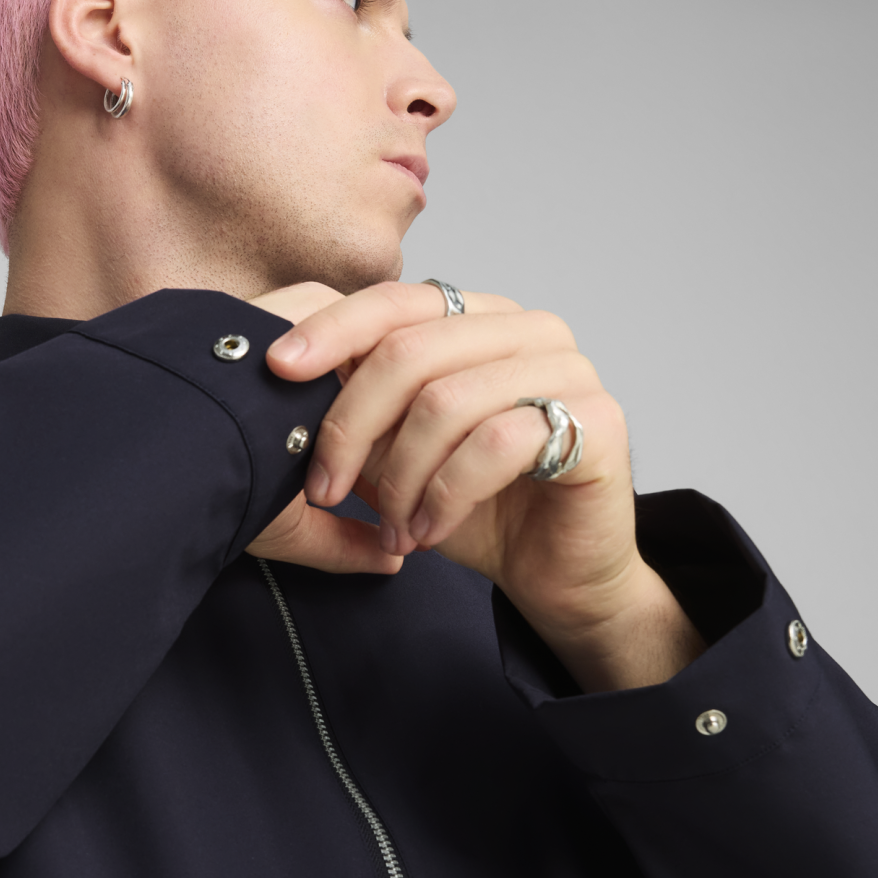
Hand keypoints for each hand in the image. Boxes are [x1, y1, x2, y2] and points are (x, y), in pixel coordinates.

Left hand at [249, 280, 703, 690]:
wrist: (558, 576)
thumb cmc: (480, 510)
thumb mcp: (398, 454)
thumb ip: (360, 414)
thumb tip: (286, 383)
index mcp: (481, 319)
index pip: (396, 301)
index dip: (332, 331)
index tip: (278, 369)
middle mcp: (529, 330)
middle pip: (409, 352)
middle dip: (350, 429)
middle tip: (324, 491)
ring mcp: (570, 369)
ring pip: (446, 402)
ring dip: (400, 477)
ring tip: (391, 528)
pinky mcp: (599, 422)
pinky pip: (496, 446)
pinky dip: (446, 496)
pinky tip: (430, 530)